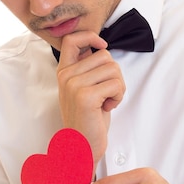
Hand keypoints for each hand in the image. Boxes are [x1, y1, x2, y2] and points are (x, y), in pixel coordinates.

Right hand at [56, 31, 124, 164]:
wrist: (80, 146)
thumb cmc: (88, 118)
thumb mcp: (83, 88)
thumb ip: (87, 68)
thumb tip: (99, 48)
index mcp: (64, 71)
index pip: (72, 39)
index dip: (90, 37)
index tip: (101, 47)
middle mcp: (66, 75)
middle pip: (104, 56)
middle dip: (114, 74)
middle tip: (106, 93)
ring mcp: (74, 85)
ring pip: (113, 69)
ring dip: (118, 86)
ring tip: (107, 101)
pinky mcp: (85, 96)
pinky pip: (116, 84)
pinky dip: (118, 96)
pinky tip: (108, 107)